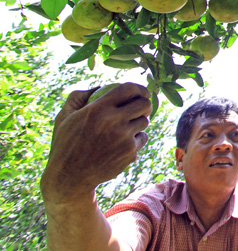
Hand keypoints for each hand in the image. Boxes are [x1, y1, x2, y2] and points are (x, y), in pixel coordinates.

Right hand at [41, 82, 151, 202]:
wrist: (69, 178)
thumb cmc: (65, 143)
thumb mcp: (64, 116)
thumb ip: (79, 96)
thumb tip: (101, 86)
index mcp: (98, 110)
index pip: (129, 89)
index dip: (139, 88)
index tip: (142, 92)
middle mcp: (113, 123)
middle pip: (145, 105)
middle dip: (145, 104)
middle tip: (141, 107)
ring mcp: (123, 139)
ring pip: (145, 122)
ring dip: (138, 122)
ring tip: (125, 127)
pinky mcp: (130, 153)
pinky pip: (142, 138)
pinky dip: (135, 138)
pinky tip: (121, 143)